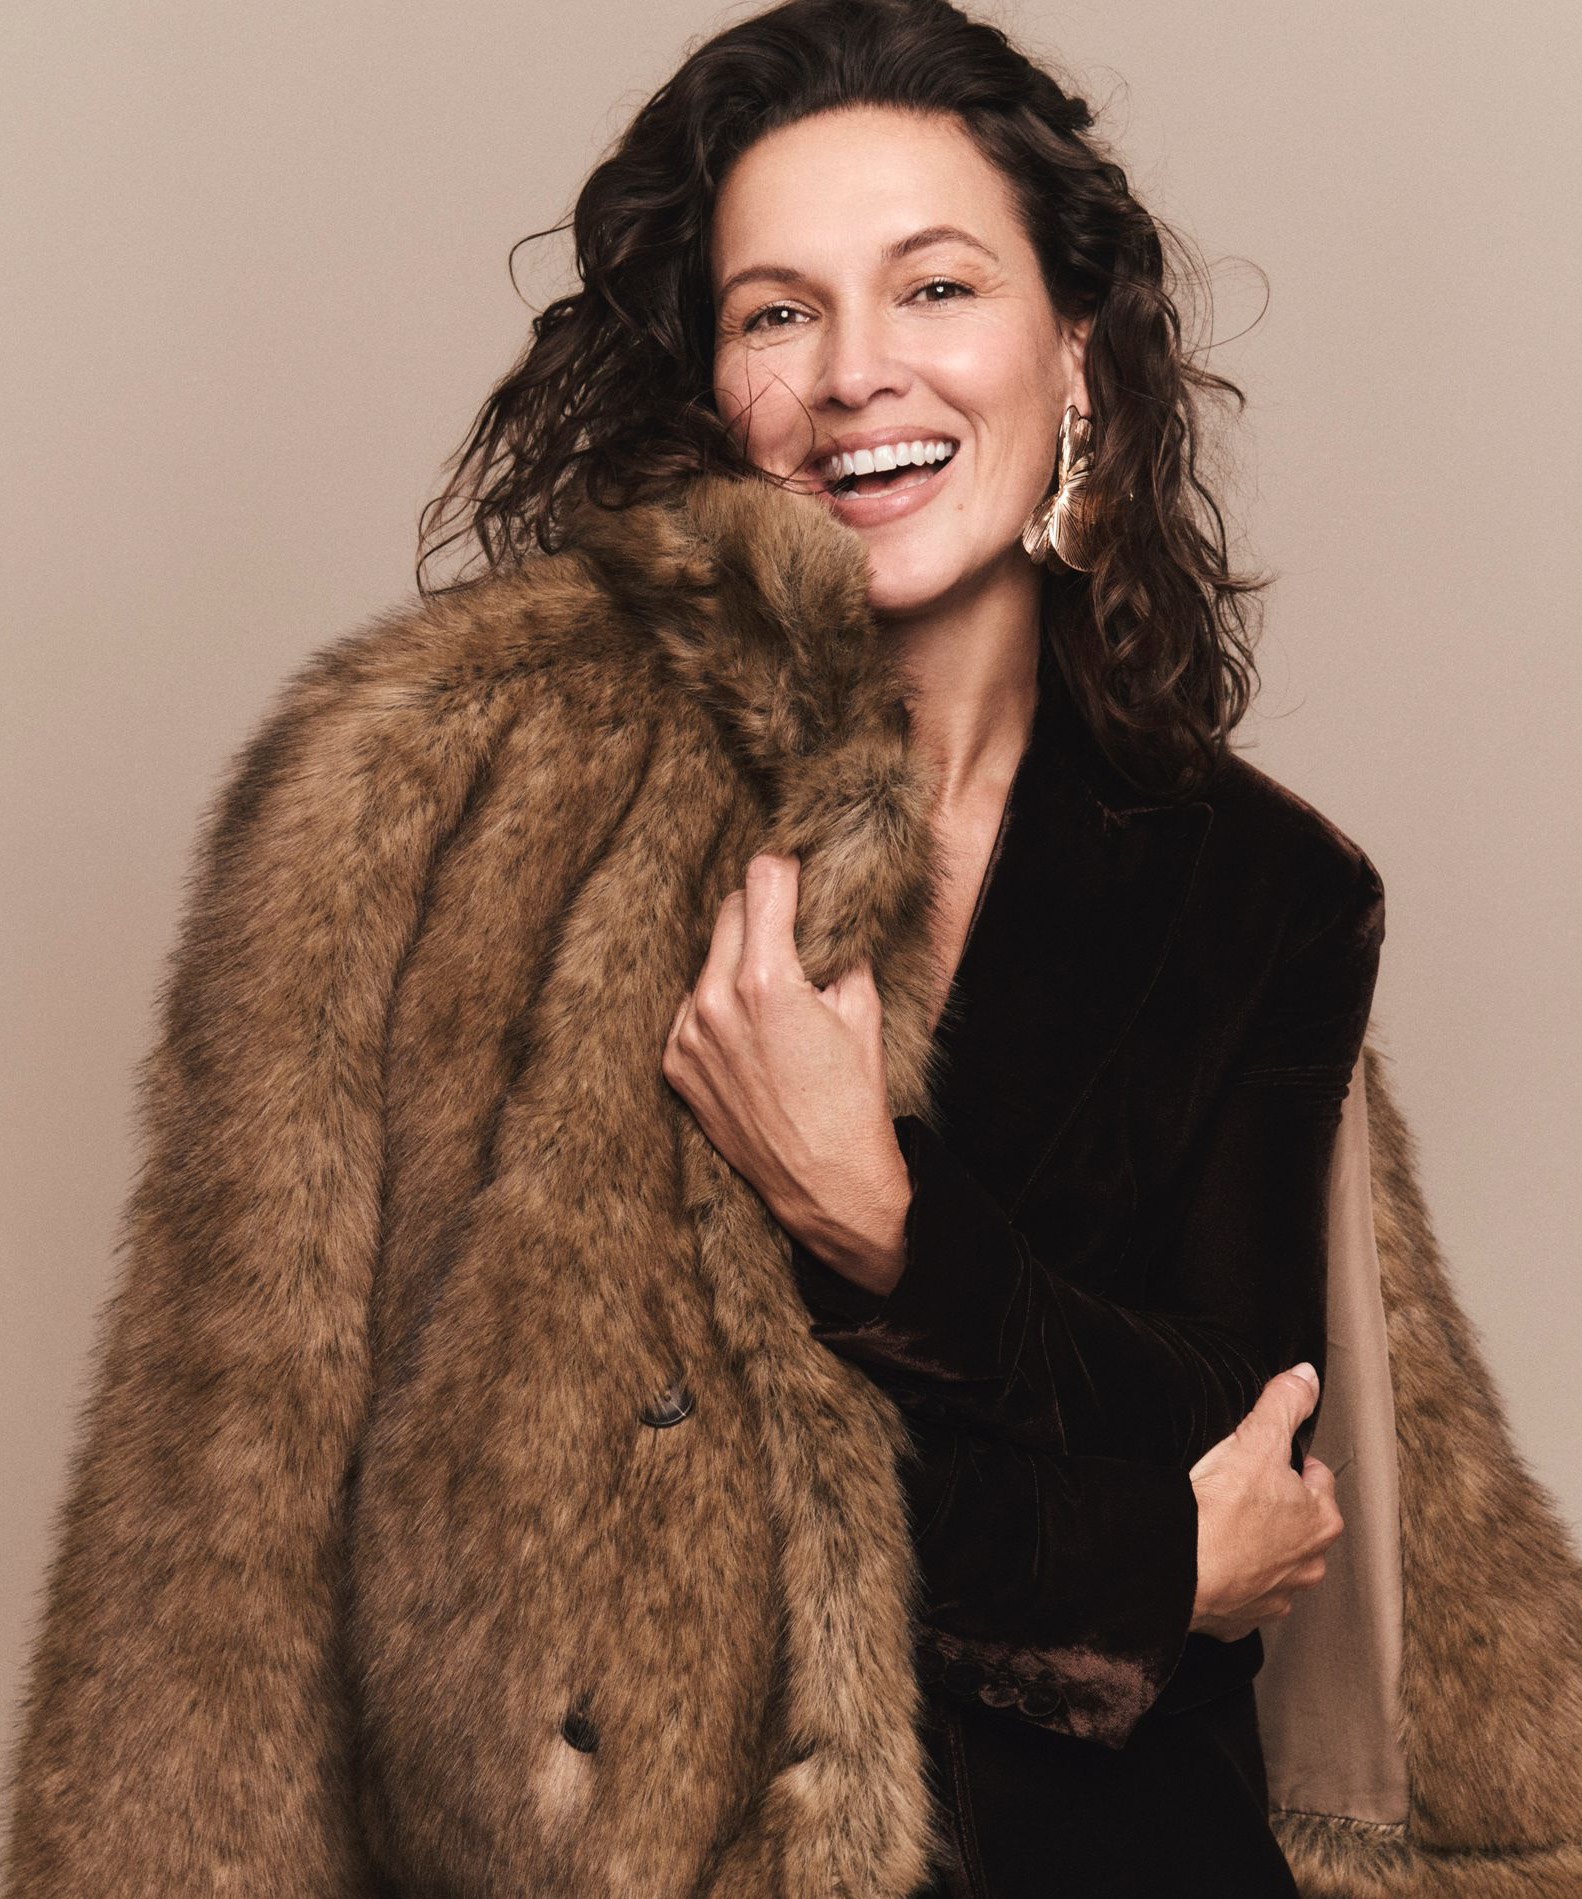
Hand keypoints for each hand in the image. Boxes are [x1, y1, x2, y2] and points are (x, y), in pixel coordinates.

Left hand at [661, 852, 911, 1292]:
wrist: (823, 1182)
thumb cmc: (851, 1099)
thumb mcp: (863, 1011)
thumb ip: (839, 949)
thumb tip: (828, 911)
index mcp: (765, 980)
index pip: (762, 880)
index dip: (786, 869)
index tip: (797, 869)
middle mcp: (714, 1001)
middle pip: (729, 910)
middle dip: (762, 912)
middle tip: (793, 932)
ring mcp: (688, 1034)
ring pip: (708, 960)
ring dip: (737, 961)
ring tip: (774, 999)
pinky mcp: (675, 1063)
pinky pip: (692, 1007)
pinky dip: (718, 1006)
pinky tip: (751, 1036)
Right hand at [1187, 1364, 1343, 1641]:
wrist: (1177, 1568)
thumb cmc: (1220, 1510)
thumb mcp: (1256, 1438)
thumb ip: (1286, 1403)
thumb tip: (1306, 1377)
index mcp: (1320, 1521)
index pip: (1317, 1478)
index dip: (1291, 1462)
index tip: (1268, 1459)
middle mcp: (1308, 1565)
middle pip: (1299, 1525)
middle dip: (1277, 1509)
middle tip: (1242, 1491)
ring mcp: (1276, 1597)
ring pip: (1275, 1564)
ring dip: (1257, 1549)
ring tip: (1224, 1527)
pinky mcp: (1241, 1619)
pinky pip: (1243, 1595)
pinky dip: (1230, 1581)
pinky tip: (1209, 1562)